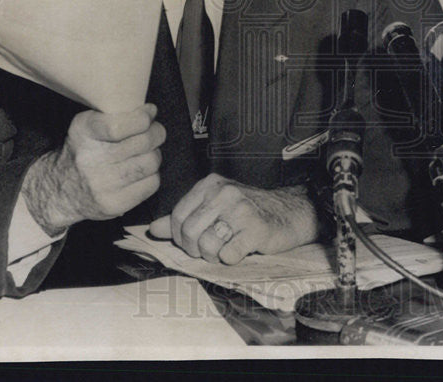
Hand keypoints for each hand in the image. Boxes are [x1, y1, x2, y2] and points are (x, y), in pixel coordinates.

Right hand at [21, 104, 164, 234]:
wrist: (61, 191)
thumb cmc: (83, 151)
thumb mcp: (87, 126)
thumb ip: (115, 115)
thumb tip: (150, 111)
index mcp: (83, 134)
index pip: (118, 126)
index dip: (143, 118)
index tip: (149, 112)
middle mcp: (90, 160)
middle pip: (143, 142)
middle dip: (156, 133)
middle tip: (154, 131)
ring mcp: (103, 185)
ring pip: (151, 162)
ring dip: (154, 154)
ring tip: (145, 153)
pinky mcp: (116, 203)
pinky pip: (152, 183)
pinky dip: (152, 174)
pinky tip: (140, 172)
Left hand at [148, 174, 318, 264]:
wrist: (289, 214)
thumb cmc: (248, 213)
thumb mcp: (214, 208)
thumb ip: (183, 218)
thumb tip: (153, 229)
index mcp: (210, 184)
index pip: (177, 217)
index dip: (180, 237)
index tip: (193, 242)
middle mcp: (224, 192)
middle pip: (189, 233)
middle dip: (196, 249)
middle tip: (211, 249)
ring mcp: (241, 209)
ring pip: (207, 246)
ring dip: (214, 255)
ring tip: (227, 247)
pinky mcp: (256, 228)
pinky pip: (228, 255)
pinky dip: (232, 259)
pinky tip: (241, 249)